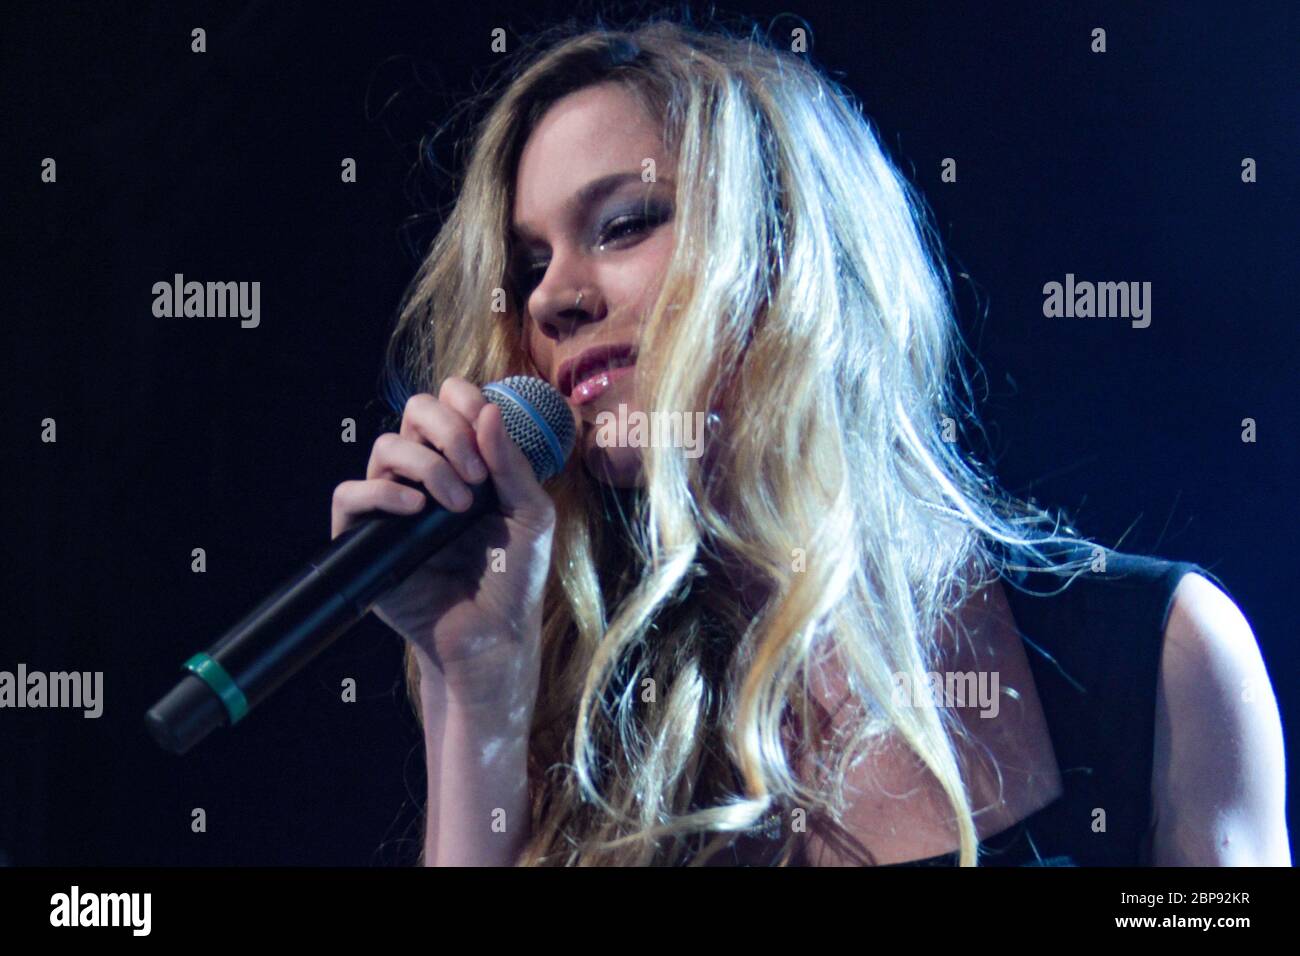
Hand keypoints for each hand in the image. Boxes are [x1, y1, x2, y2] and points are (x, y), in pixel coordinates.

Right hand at [331, 377, 555, 711]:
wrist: (491, 637)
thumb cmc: (514, 578)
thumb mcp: (530, 514)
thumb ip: (511, 463)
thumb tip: (488, 410)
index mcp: (467, 462)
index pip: (451, 403)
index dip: (464, 401)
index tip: (486, 427)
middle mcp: (428, 476)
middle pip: (415, 411)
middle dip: (447, 428)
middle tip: (476, 472)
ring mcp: (395, 504)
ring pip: (385, 447)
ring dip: (426, 465)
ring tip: (458, 505)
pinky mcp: (366, 538)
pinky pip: (350, 494)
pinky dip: (381, 491)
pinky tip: (415, 509)